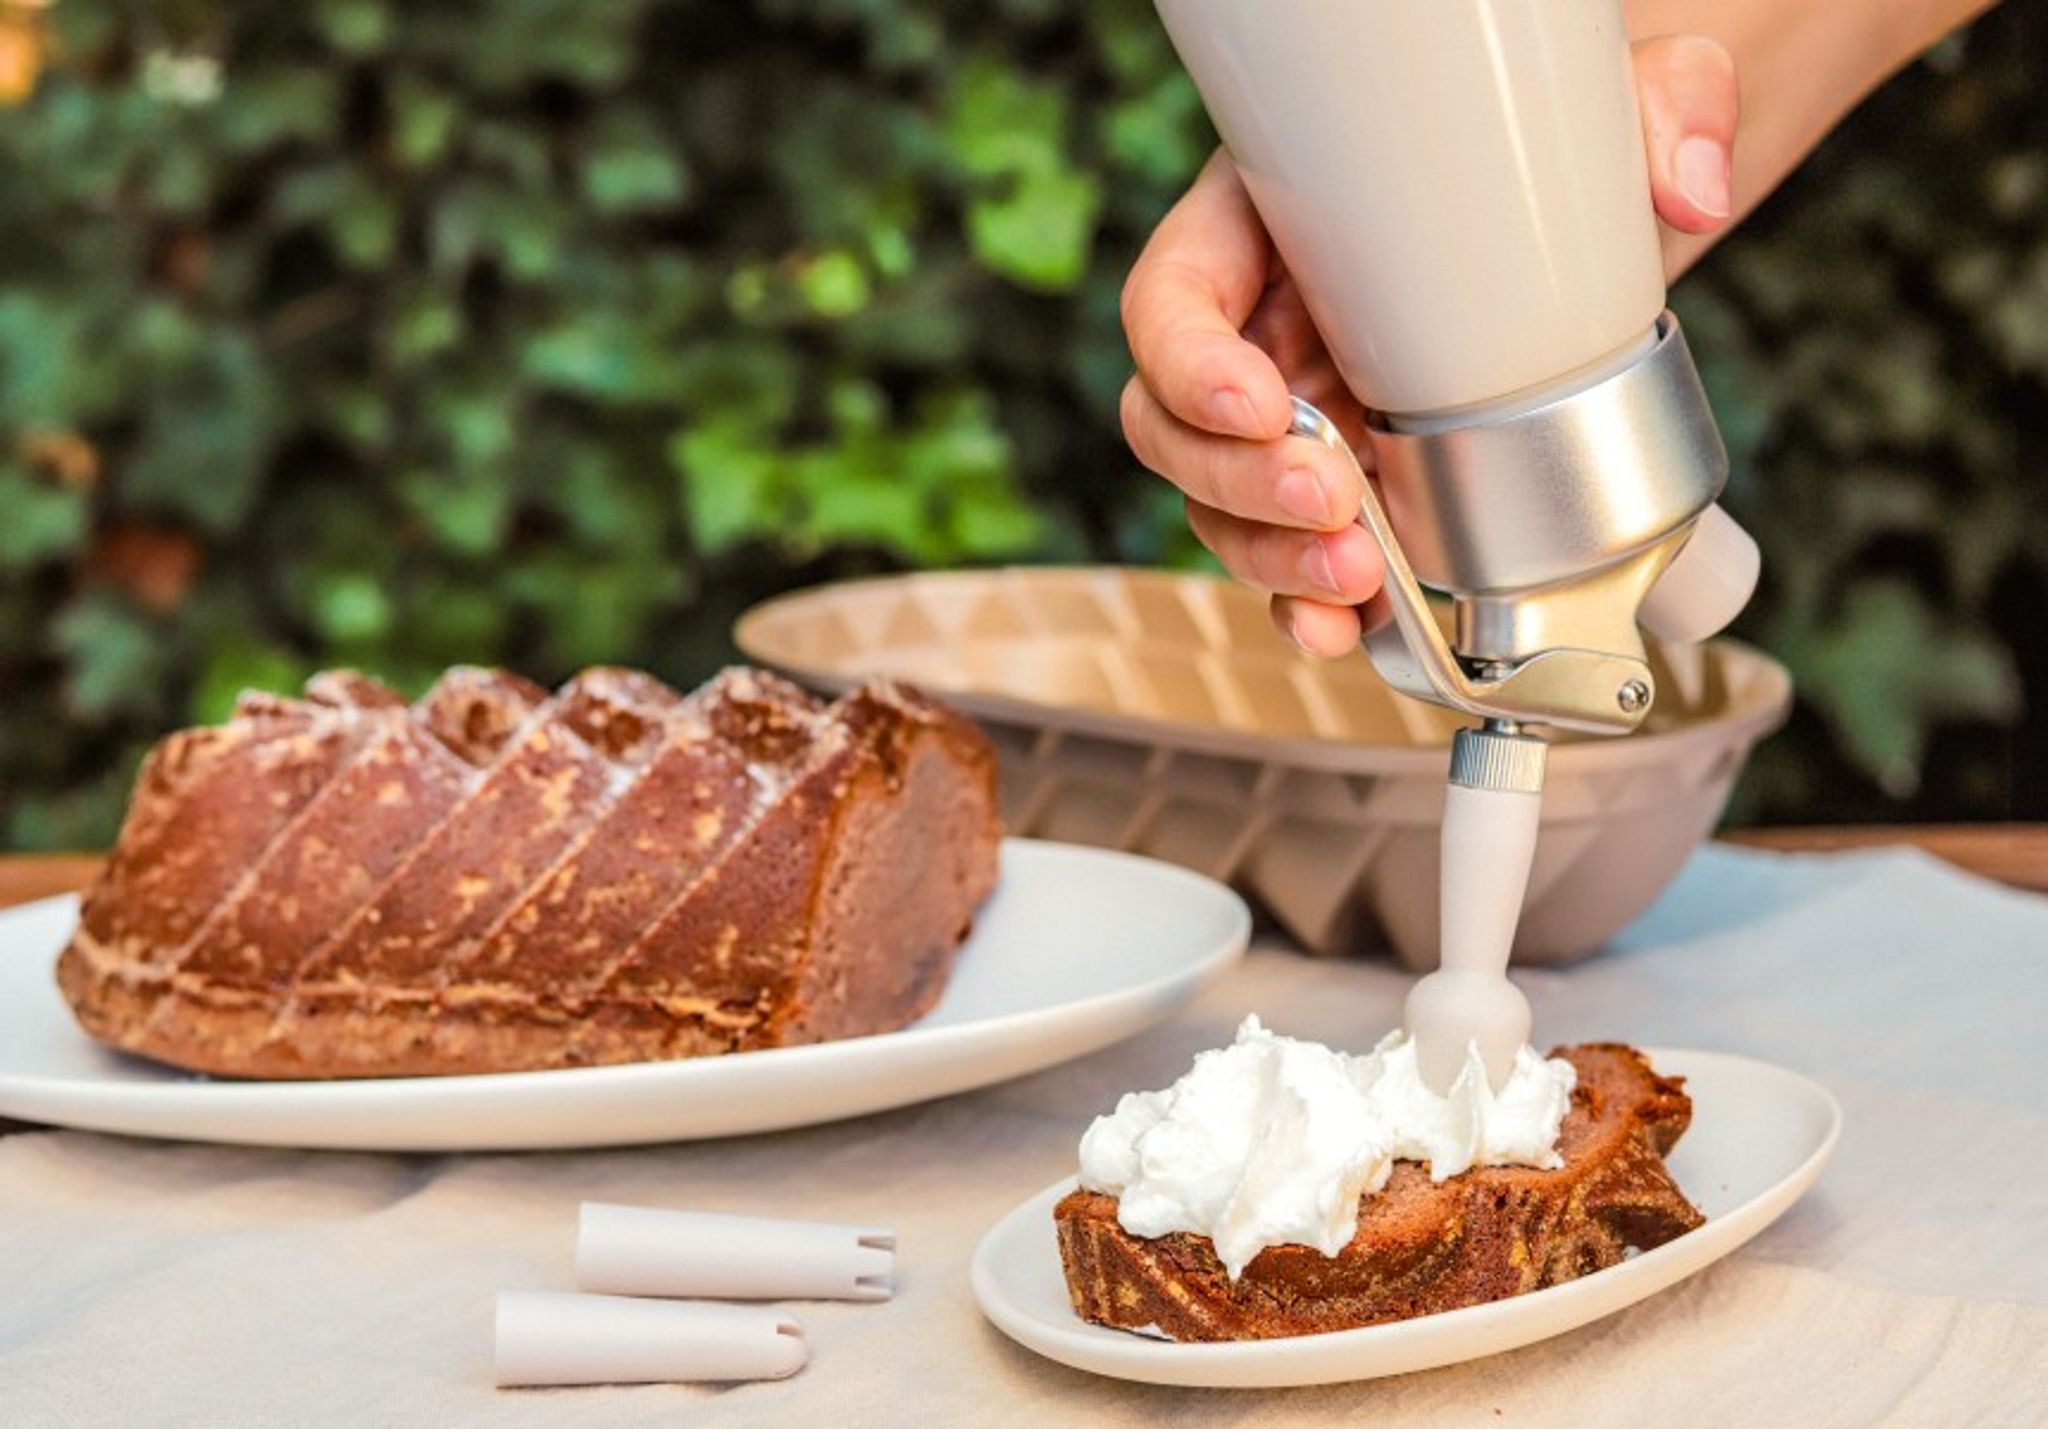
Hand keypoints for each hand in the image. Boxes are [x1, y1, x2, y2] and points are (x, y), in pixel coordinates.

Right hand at [1121, 35, 1741, 656]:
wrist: (1589, 225)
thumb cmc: (1556, 149)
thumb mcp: (1610, 100)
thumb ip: (1661, 107)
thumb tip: (1694, 185)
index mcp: (1263, 226)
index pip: (1171, 296)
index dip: (1189, 361)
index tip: (1261, 404)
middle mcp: (1257, 331)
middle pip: (1174, 425)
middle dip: (1242, 482)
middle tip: (1337, 497)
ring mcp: (1292, 420)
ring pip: (1220, 507)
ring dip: (1274, 557)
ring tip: (1359, 576)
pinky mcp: (1344, 487)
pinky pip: (1289, 559)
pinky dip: (1305, 604)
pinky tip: (1345, 627)